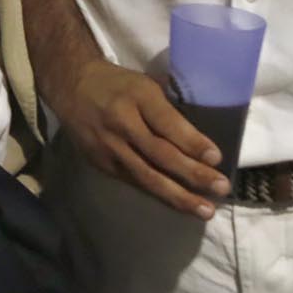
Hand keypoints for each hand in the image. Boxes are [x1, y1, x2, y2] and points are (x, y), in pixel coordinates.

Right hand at [46, 59, 226, 216]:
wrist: (70, 87)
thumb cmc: (118, 84)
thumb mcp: (145, 83)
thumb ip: (169, 107)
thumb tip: (200, 136)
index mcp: (137, 96)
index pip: (167, 123)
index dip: (192, 142)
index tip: (217, 158)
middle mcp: (121, 123)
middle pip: (160, 154)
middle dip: (193, 174)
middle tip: (221, 187)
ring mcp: (109, 147)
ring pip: (147, 176)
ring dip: (179, 195)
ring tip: (205, 210)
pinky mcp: (101, 164)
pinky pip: (135, 182)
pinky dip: (159, 194)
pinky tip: (179, 203)